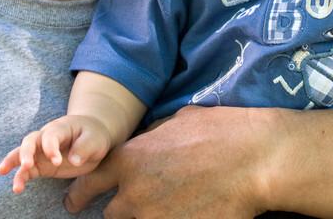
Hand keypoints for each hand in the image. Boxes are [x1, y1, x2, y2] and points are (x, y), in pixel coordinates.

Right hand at [0, 115, 112, 193]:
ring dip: (14, 164)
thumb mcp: (95, 139)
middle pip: (30, 141)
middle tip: (27, 165)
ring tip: (8, 178)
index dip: (51, 148)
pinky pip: (27, 170)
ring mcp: (41, 151)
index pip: (50, 136)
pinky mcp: (40, 164)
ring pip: (22, 154)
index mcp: (61, 127)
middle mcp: (46, 137)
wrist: (91, 137)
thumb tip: (73, 161)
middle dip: (26, 153)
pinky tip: (17, 188)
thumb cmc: (94, 136)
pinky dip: (20, 177)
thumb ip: (85, 148)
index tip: (57, 161)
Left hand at [64, 105, 279, 217]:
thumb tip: (145, 147)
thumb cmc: (222, 132)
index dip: (79, 194)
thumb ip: (151, 140)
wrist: (256, 159)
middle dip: (124, 207)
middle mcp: (135, 195)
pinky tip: (188, 211)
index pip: (88, 183)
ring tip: (170, 204)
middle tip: (142, 202)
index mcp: (131, 161)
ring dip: (148, 216)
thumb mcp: (177, 122)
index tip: (75, 201)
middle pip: (112, 213)